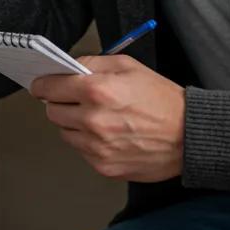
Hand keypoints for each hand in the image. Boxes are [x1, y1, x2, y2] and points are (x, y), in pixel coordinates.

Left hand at [29, 55, 184, 182]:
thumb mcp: (128, 66)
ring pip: (65, 133)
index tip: (40, 85)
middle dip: (59, 103)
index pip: (50, 87)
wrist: (189, 136)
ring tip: (97, 117)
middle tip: (74, 100)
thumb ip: (93, 63)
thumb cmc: (162, 99)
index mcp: (98, 91)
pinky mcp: (104, 166)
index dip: (42, 85)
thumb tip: (68, 68)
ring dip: (73, 124)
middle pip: (52, 112)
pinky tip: (108, 134)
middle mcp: (94, 120)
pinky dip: (88, 142)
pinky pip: (81, 151)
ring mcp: (98, 147)